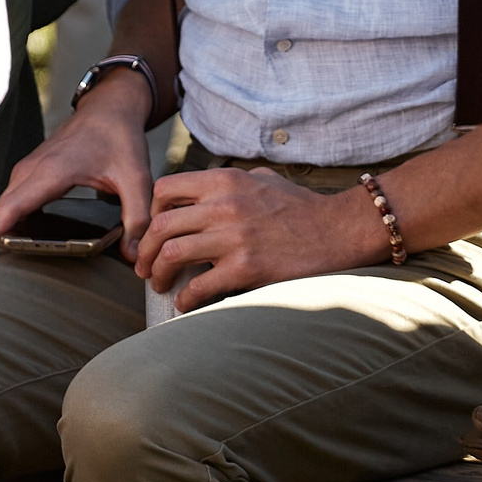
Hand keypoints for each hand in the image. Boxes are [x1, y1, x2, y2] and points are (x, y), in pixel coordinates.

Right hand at [0, 71, 158, 255]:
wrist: (110, 107)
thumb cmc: (119, 137)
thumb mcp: (136, 177)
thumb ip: (137, 217)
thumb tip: (134, 255)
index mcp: (50, 173)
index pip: (9, 209)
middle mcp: (30, 171)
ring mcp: (27, 171)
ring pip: (3, 208)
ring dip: (0, 232)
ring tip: (4, 266)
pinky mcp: (30, 174)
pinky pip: (11, 202)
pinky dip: (9, 221)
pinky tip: (20, 242)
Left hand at [133, 166, 371, 308]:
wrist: (337, 230)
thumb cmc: (301, 207)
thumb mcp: (262, 179)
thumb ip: (230, 182)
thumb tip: (201, 193)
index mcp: (225, 180)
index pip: (165, 189)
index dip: (151, 212)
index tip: (153, 232)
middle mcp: (224, 205)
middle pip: (161, 226)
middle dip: (145, 251)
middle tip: (144, 267)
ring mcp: (234, 237)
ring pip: (172, 254)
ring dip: (158, 274)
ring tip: (160, 285)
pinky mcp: (246, 267)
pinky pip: (199, 285)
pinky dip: (184, 297)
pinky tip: (185, 302)